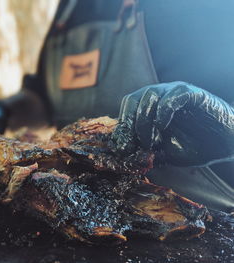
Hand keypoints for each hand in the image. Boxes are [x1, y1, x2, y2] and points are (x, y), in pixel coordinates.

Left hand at [112, 81, 233, 165]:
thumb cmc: (194, 147)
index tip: (121, 149)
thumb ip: (145, 152)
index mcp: (150, 108)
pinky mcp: (193, 94)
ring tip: (149, 143)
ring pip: (149, 95)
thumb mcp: (163, 153)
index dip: (122, 129)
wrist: (225, 146)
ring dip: (143, 121)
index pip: (127, 110)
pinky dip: (163, 111)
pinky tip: (162, 128)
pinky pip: (173, 96)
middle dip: (128, 124)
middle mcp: (160, 96)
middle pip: (132, 99)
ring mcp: (175, 93)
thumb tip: (125, 156)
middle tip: (130, 146)